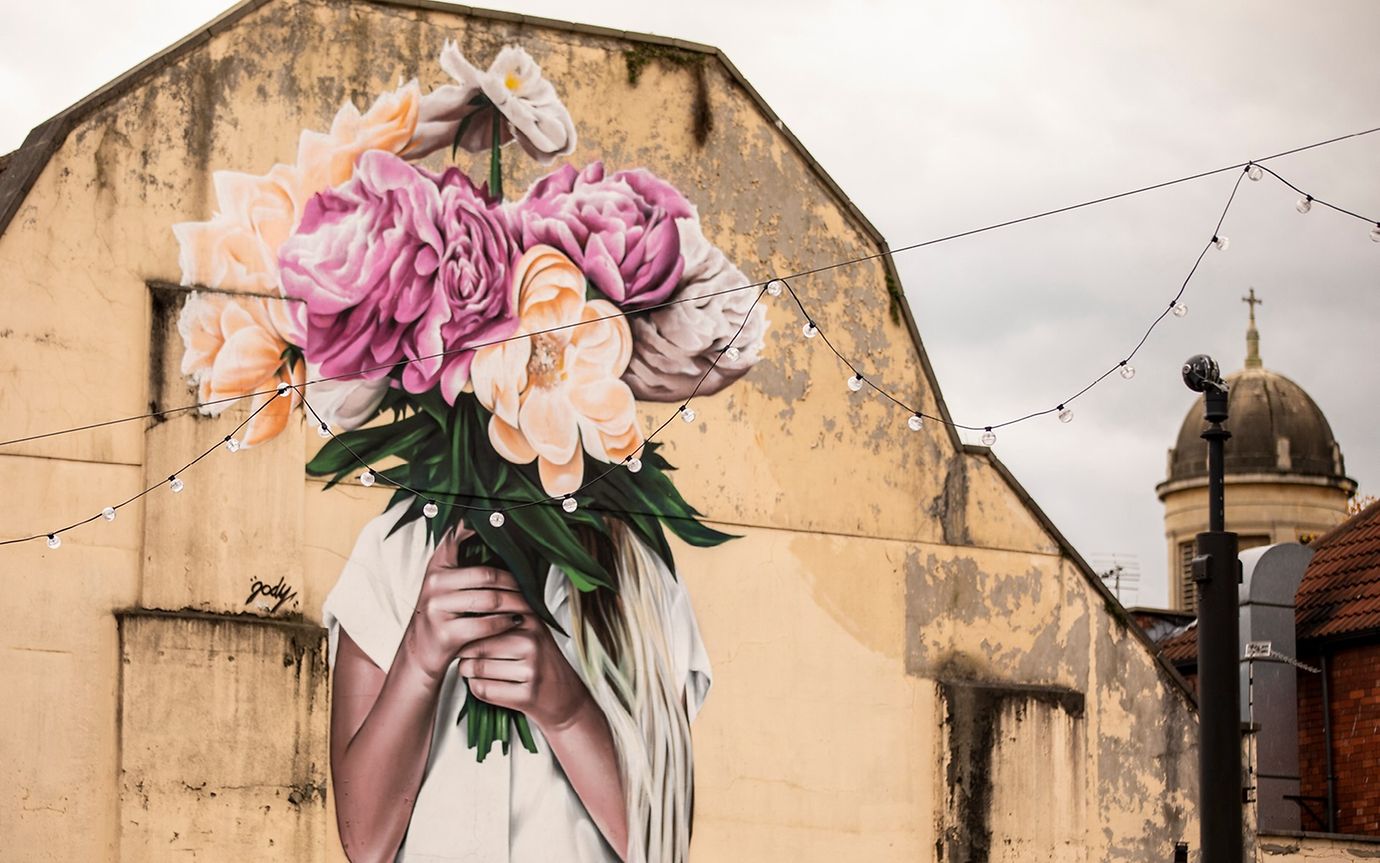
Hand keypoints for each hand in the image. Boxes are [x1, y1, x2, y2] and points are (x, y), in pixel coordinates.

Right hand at [400, 524, 527, 682]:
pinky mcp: (445, 632)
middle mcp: (434, 583)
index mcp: (437, 567)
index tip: (501, 520)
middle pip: (487, 575)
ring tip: (529, 607)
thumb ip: (463, 565)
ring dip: (516, 604)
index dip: (476, 527)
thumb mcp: (445, 585)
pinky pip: (486, 624)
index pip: (455, 538)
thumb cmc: (443, 615)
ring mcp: (437, 608)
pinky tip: (516, 622)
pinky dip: (505, 623)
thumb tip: (500, 539)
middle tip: (532, 589)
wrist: (420, 652)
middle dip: (514, 584)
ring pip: (490, 600)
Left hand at [457, 600, 595, 733]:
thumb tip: (461, 610)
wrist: (566, 699)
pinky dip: (478, 689)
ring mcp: (531, 669)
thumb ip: (502, 618)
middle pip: (476, 646)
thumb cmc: (540, 663)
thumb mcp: (530, 632)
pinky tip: (488, 685)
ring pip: (476, 669)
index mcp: (531, 620)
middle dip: (464, 655)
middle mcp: (532, 642)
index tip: (464, 635)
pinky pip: (483, 690)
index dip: (468, 630)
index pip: (484, 619)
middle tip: (468, 658)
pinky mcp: (525, 695)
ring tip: (477, 672)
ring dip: (468, 673)